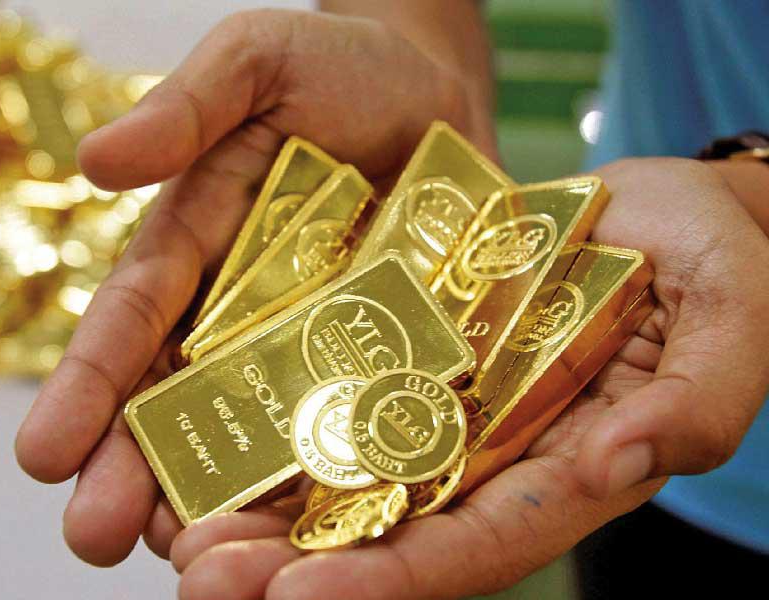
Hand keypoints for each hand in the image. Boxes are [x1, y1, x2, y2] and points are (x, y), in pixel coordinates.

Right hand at [13, 9, 491, 566]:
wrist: (434, 97)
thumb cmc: (340, 72)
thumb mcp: (258, 64)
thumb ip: (189, 108)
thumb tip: (99, 157)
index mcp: (199, 249)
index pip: (135, 322)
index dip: (90, 385)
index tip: (43, 452)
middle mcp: (246, 312)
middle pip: (184, 400)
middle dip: (138, 469)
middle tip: (100, 536)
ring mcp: (317, 342)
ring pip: (262, 433)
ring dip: (227, 500)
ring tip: (197, 561)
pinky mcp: (386, 354)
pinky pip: (358, 422)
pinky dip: (335, 480)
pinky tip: (319, 538)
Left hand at [165, 158, 768, 599]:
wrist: (665, 207)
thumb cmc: (716, 261)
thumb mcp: (731, 320)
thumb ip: (698, 400)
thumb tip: (624, 463)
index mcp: (570, 470)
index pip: (475, 545)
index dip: (390, 580)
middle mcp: (498, 451)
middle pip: (391, 527)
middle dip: (295, 565)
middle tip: (201, 578)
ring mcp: (453, 400)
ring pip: (350, 469)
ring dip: (266, 505)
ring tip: (179, 526)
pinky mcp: (419, 347)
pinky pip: (346, 389)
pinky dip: (285, 418)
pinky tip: (218, 429)